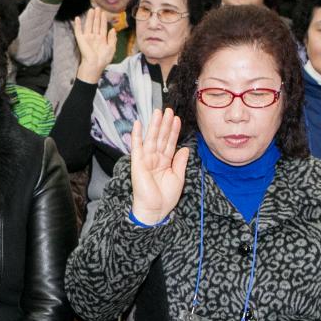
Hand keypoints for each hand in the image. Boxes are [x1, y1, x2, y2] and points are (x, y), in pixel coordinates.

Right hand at [72, 7, 116, 83]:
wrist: (94, 65)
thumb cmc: (103, 59)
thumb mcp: (111, 49)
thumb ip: (112, 39)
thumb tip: (113, 29)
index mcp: (102, 39)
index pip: (103, 27)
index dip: (103, 20)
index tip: (104, 12)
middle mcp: (95, 37)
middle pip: (96, 24)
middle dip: (97, 16)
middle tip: (97, 7)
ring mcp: (87, 38)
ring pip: (89, 25)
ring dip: (89, 17)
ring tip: (91, 9)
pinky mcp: (81, 40)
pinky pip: (78, 31)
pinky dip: (77, 25)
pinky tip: (77, 18)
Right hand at [129, 108, 187, 224]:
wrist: (155, 210)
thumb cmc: (165, 197)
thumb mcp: (178, 178)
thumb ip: (180, 162)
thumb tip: (185, 148)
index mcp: (165, 162)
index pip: (170, 142)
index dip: (174, 131)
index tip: (177, 119)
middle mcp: (155, 158)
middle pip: (161, 137)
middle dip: (165, 124)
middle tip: (169, 109)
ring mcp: (146, 159)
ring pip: (151, 139)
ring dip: (154, 125)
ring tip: (158, 112)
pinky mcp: (137, 163)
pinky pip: (136, 147)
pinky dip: (136, 135)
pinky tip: (138, 124)